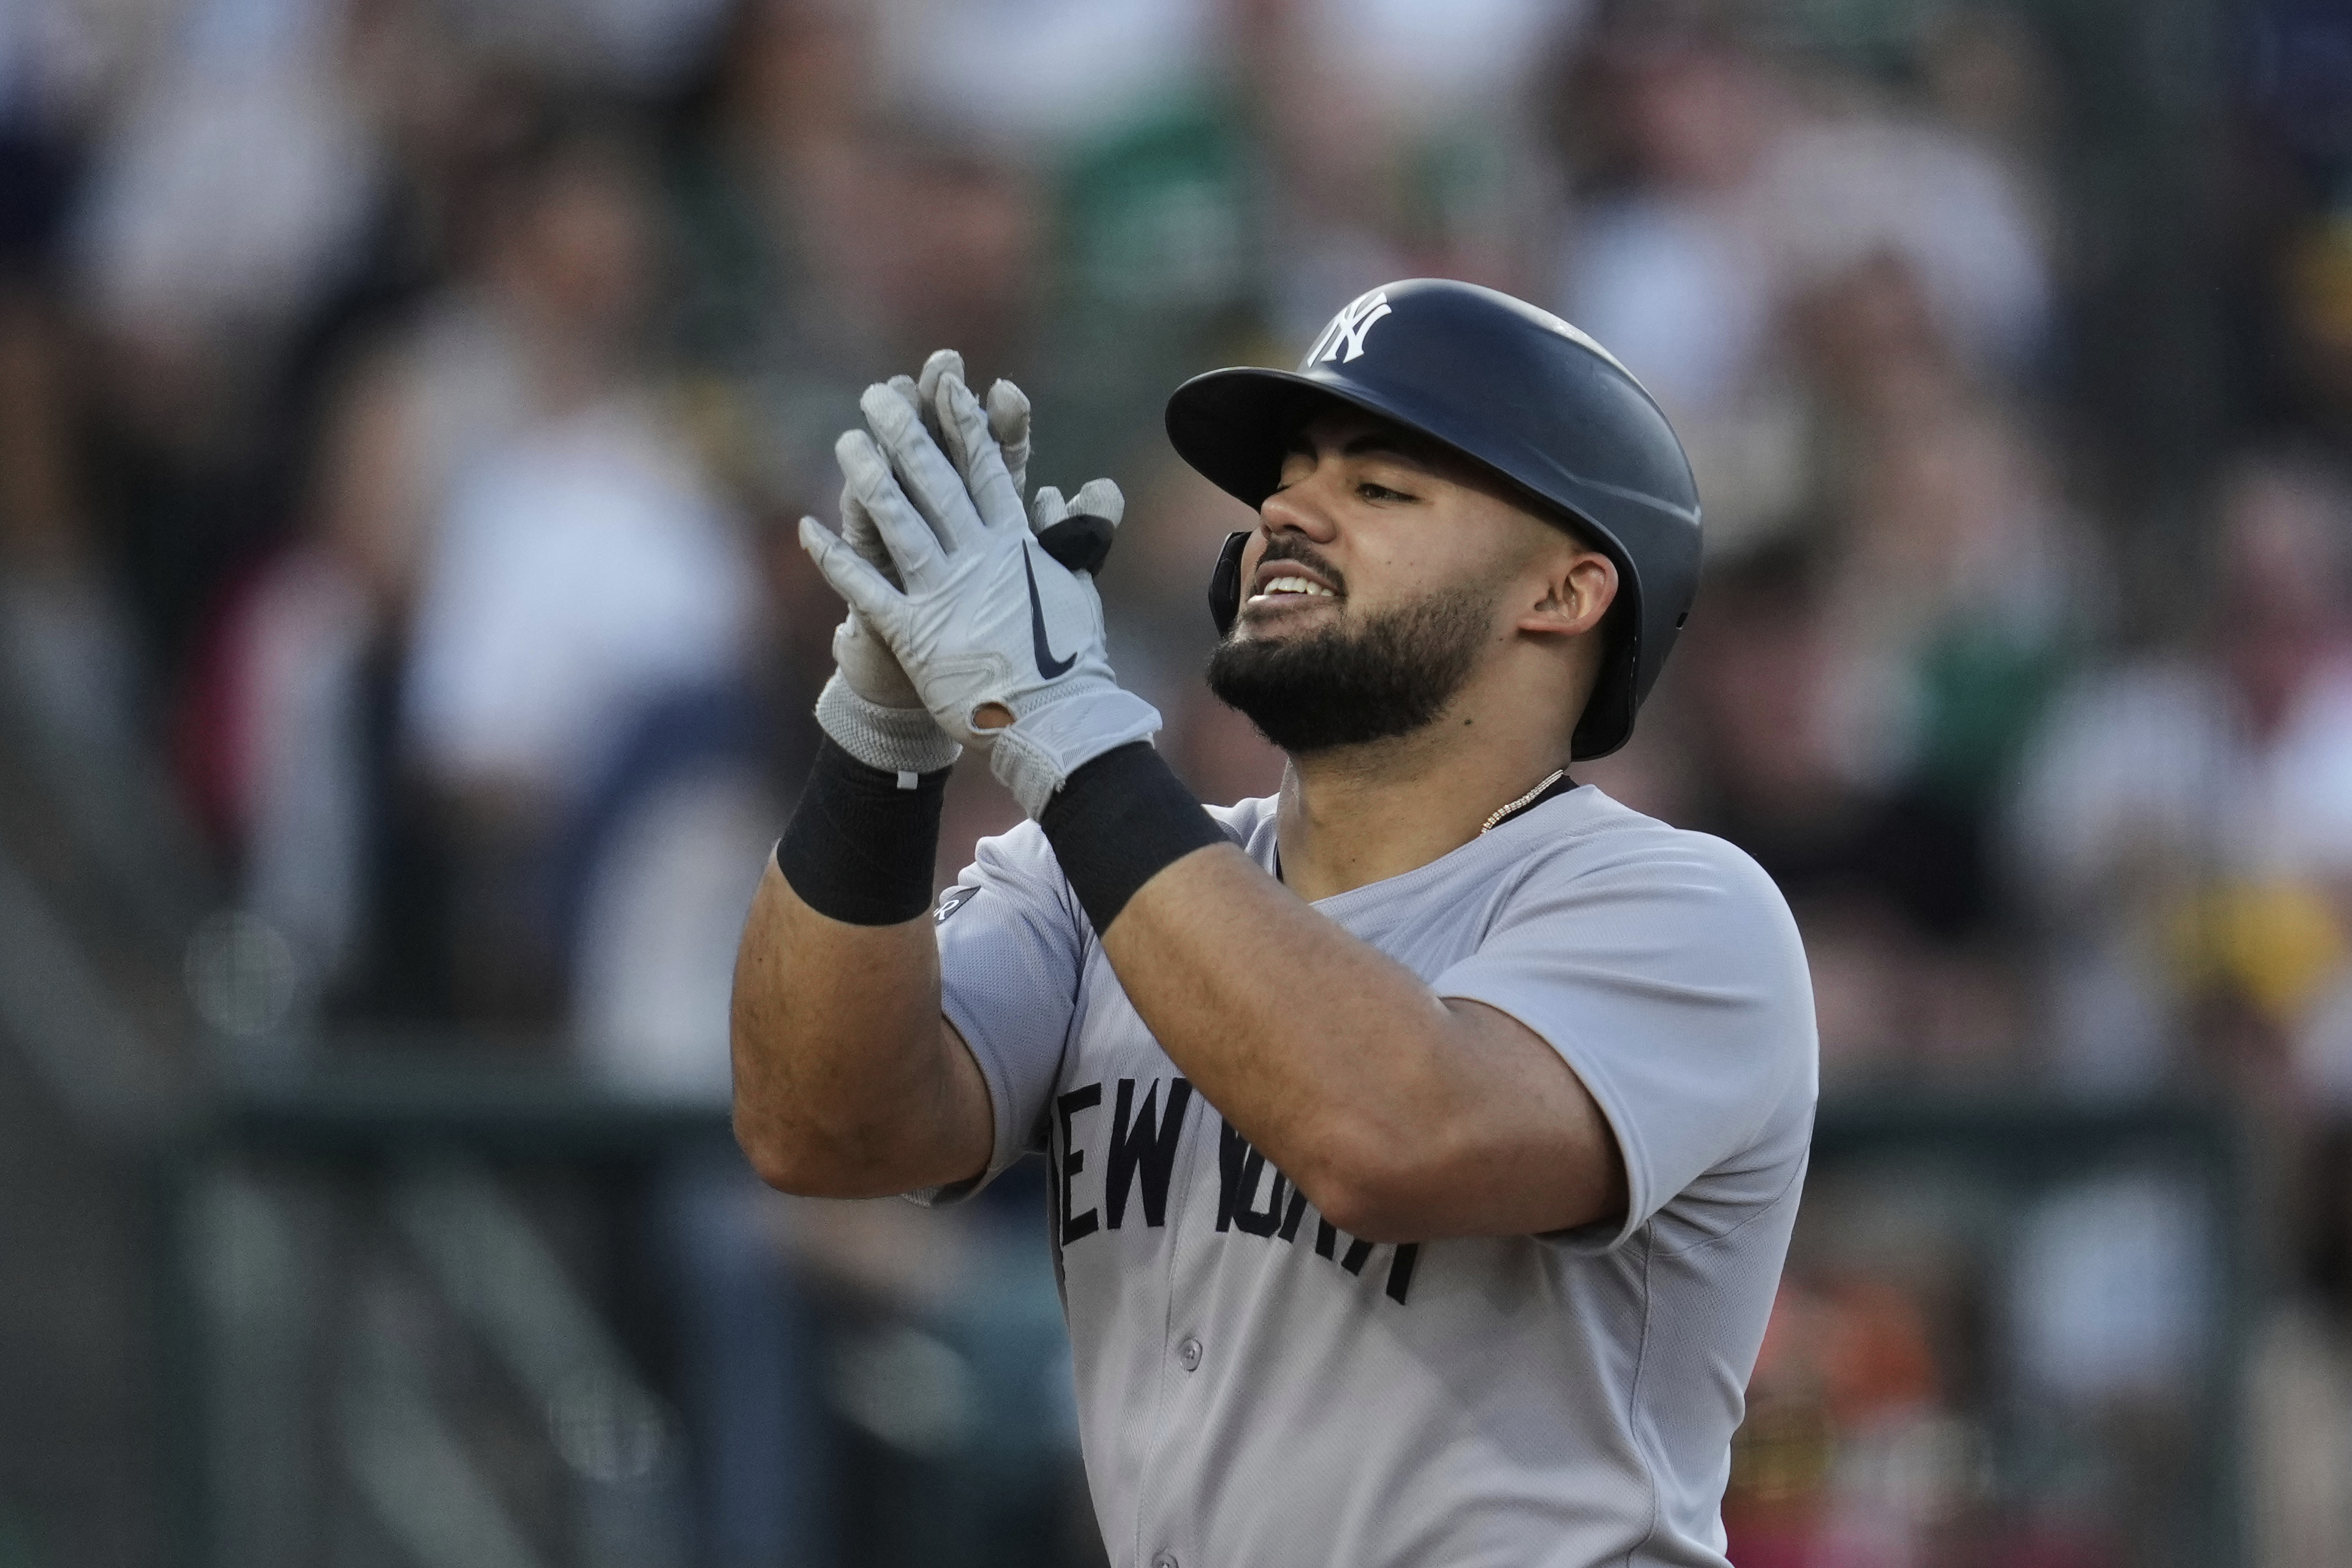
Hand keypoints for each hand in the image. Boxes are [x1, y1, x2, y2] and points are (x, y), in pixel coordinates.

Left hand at [799, 370, 1158, 816]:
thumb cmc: (1068, 662)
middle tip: (878, 395)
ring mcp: (945, 595)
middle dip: (906, 434)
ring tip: (846, 441)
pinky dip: (835, 559)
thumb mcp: (1075, 588)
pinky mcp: (914, 635)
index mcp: (1017, 546)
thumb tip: (1055, 496)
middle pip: (936, 483)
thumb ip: (1063, 538)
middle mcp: (979, 560)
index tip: (948, 384)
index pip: (988, 472)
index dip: (965, 425)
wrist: (1057, 724)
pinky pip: (865, 590)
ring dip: (868, 479)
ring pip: (898, 524)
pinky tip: (808, 529)